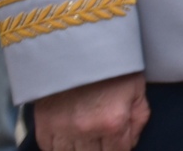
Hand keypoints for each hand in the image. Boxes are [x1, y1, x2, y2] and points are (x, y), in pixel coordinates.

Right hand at [30, 73, 147, 150]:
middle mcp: (86, 130)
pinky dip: (59, 147)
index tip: (119, 142)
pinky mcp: (43, 124)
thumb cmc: (113, 64)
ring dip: (80, 149)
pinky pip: (49, 148)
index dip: (121, 148)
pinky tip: (68, 139)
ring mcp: (62, 129)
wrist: (81, 42)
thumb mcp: (137, 89)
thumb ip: (138, 119)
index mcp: (113, 122)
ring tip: (87, 138)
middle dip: (101, 148)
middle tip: (103, 138)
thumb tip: (130, 142)